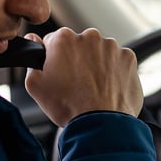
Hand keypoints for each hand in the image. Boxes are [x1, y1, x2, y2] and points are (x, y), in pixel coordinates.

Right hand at [24, 27, 142, 125]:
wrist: (101, 123)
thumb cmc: (69, 107)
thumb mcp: (35, 86)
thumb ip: (31, 59)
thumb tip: (33, 41)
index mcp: (63, 39)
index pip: (55, 41)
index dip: (56, 59)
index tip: (60, 73)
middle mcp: (89, 36)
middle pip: (80, 45)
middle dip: (78, 60)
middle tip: (78, 84)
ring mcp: (111, 47)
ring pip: (101, 52)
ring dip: (98, 65)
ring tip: (94, 89)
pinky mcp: (129, 58)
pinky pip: (119, 62)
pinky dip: (115, 72)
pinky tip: (108, 88)